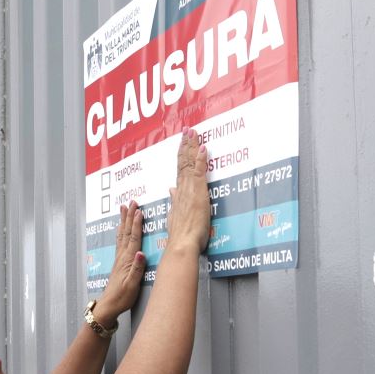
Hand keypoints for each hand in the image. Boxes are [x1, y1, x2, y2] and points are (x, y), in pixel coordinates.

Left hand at [93, 201, 145, 321]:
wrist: (109, 305)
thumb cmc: (122, 297)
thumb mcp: (132, 285)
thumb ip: (137, 269)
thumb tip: (141, 253)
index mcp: (127, 260)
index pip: (133, 238)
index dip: (136, 224)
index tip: (139, 210)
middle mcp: (122, 256)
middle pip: (127, 232)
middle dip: (129, 216)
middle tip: (131, 202)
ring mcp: (119, 258)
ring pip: (122, 235)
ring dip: (124, 220)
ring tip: (123, 208)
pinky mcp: (118, 262)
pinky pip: (120, 242)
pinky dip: (121, 231)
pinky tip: (120, 228)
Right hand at [165, 131, 210, 252]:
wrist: (182, 244)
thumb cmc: (181, 236)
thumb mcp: (175, 216)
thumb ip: (174, 201)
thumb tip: (171, 190)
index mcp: (178, 195)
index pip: (179, 170)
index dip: (181, 155)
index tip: (182, 142)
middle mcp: (182, 189)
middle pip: (183, 162)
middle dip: (185, 145)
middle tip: (187, 130)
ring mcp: (189, 189)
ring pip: (189, 163)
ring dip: (191, 146)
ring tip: (193, 132)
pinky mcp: (198, 193)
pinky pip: (199, 171)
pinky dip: (201, 159)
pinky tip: (203, 147)